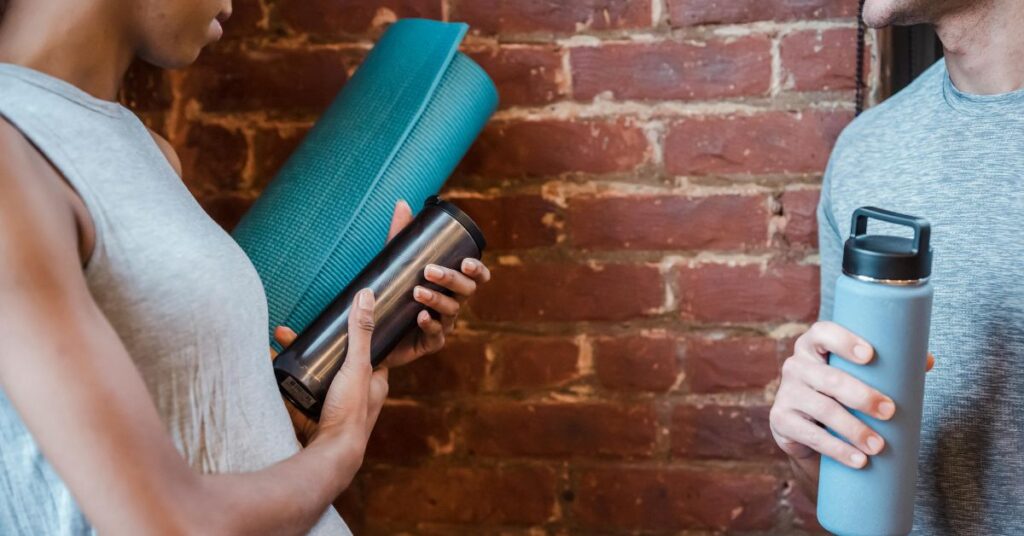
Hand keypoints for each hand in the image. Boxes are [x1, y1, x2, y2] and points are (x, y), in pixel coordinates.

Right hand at [270, 290, 387, 448]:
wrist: (328, 456)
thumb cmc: (350, 413)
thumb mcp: (357, 365)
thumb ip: (360, 332)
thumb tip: (367, 295)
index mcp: (373, 383)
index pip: (365, 352)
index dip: (351, 336)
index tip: (334, 321)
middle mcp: (353, 395)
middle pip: (331, 363)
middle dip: (309, 347)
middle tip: (287, 333)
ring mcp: (329, 407)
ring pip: (309, 378)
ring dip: (291, 361)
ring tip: (274, 343)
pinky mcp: (308, 418)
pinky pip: (292, 395)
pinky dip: (279, 381)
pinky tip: (265, 365)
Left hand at [377, 199, 491, 367]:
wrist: (373, 331)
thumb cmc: (392, 294)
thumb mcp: (396, 263)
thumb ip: (400, 236)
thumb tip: (403, 204)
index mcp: (452, 285)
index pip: (475, 277)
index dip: (477, 270)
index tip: (466, 262)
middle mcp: (452, 304)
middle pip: (466, 291)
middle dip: (451, 279)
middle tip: (429, 271)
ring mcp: (444, 325)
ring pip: (451, 312)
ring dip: (437, 300)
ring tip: (418, 292)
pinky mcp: (430, 343)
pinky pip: (436, 335)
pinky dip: (430, 325)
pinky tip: (420, 317)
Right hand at [770, 321, 934, 468]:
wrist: (806, 428)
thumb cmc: (839, 394)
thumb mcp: (856, 376)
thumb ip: (889, 367)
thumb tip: (927, 361)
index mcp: (813, 346)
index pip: (822, 333)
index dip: (844, 341)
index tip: (870, 355)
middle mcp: (795, 366)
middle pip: (828, 378)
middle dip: (862, 396)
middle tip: (890, 411)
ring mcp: (786, 394)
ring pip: (823, 409)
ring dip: (854, 429)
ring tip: (878, 445)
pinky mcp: (781, 421)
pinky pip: (810, 435)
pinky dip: (837, 449)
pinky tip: (858, 460)